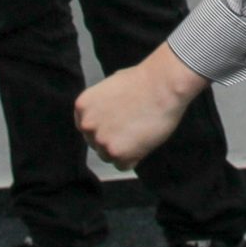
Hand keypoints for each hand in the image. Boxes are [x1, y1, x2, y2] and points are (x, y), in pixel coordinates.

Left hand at [75, 46, 208, 169]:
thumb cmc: (143, 80)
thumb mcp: (111, 86)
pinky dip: (134, 158)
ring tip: (140, 134)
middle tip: (131, 130)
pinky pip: (123, 166)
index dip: (104, 128)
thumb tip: (106, 116)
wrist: (163, 85)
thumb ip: (102, 105)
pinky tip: (144, 142)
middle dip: (112, 139)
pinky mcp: (118, 154)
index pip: (86, 128)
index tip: (117, 126)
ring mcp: (102, 141)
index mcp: (82, 107)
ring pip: (109, 156)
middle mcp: (87, 125)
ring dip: (122, 150)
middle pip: (96, 144)